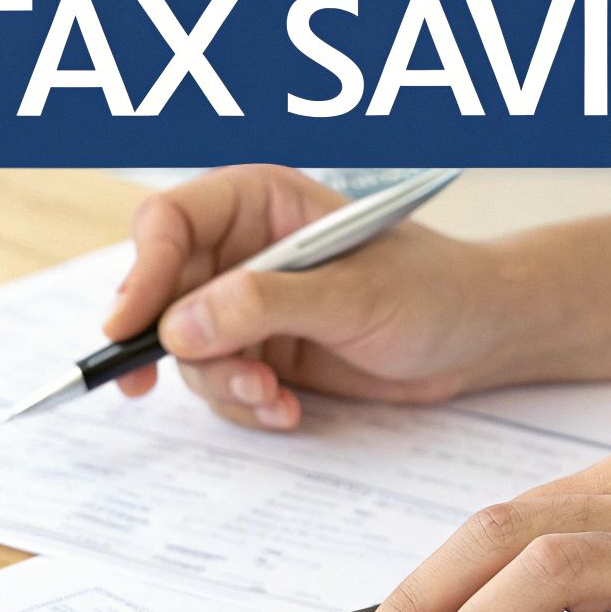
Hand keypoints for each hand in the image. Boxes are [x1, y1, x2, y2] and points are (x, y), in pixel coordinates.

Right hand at [102, 165, 610, 429]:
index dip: (140, 273)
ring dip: (223, 385)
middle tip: (204, 382)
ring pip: (187, 352)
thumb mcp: (353, 296)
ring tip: (276, 396)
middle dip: (180, 349)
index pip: (168, 224)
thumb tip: (181, 324)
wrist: (481, 338)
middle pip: (162, 296)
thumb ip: (265, 305)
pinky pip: (221, 385)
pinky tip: (288, 409)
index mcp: (258, 202)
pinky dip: (247, 404)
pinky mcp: (263, 352)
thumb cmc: (435, 291)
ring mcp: (247, 305)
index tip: (129, 327)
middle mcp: (242, 249)